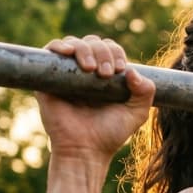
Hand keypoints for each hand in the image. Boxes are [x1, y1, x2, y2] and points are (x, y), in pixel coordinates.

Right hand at [35, 35, 155, 161]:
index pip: (109, 49)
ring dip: (84, 49)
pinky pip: (49, 51)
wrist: (86, 150)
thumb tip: (133, 70)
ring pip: (74, 43)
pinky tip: (69, 53)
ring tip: (91, 69)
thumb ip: (145, 92)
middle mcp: (84, 72)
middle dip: (103, 52)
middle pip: (92, 43)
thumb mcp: (136, 112)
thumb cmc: (110, 134)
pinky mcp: (47, 80)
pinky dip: (59, 46)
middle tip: (105, 73)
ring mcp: (66, 74)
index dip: (115, 52)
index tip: (119, 69)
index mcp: (104, 75)